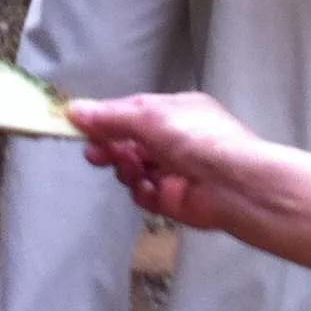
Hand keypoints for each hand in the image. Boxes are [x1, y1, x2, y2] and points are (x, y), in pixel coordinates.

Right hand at [67, 91, 273, 231]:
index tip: (80, 128)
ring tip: (133, 170)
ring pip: (133, 171)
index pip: (131, 113)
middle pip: (129, 143)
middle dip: (111, 149)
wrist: (236, 185)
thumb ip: (111, 117)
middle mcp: (175, 140)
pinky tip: (149, 190)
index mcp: (174, 111)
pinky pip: (146, 196)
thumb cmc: (198, 139)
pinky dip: (143, 193)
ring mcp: (175, 171)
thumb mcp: (150, 116)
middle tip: (96, 155)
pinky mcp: (175, 200)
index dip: (106, 121)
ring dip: (127, 170)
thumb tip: (74, 110)